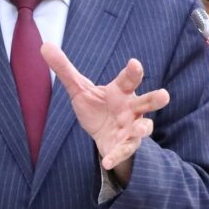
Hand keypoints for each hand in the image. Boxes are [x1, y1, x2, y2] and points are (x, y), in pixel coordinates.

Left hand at [41, 42, 169, 184]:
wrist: (101, 134)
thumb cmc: (96, 106)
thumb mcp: (79, 88)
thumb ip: (64, 69)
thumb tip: (45, 46)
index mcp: (121, 90)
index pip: (128, 79)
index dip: (133, 71)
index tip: (134, 63)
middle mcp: (131, 108)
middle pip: (147, 101)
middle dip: (155, 98)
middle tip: (164, 95)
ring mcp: (131, 127)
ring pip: (144, 127)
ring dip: (144, 128)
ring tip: (142, 129)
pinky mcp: (125, 145)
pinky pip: (123, 151)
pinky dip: (116, 156)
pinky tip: (106, 162)